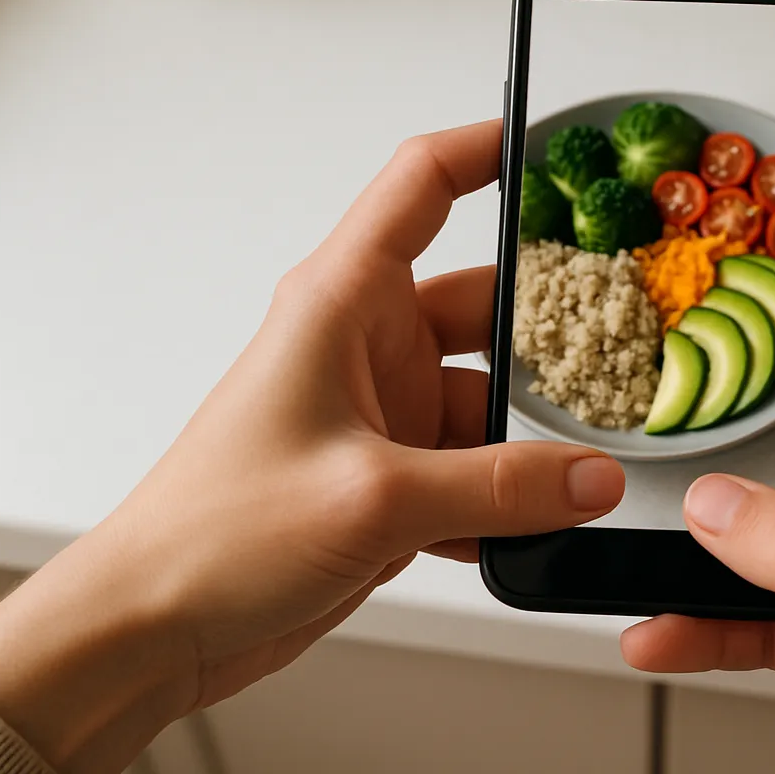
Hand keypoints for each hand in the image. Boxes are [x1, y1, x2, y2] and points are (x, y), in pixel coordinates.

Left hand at [0, 121, 624, 773]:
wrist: (155, 628)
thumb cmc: (213, 533)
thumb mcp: (373, 499)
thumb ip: (498, 487)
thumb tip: (592, 476)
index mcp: (342, 304)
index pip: (421, 185)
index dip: (488, 149)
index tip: (558, 145)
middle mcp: (364, 346)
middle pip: (484, 304)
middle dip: (549, 328)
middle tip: (619, 343)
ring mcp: (381, 413)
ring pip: (489, 398)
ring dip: (530, 439)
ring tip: (580, 468)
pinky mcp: (390, 477)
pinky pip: (474, 468)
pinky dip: (504, 497)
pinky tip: (525, 527)